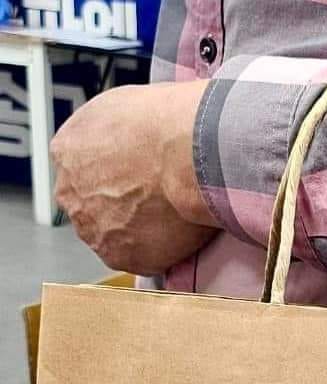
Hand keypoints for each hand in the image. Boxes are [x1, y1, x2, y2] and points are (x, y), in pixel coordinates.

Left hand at [51, 81, 216, 275]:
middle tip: (156, 197)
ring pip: (114, 237)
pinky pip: (141, 259)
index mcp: (66, 152)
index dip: (113, 175)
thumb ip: (109, 133)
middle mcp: (71, 194)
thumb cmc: (163, 123)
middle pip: (93, 207)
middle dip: (120, 206)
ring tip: (171, 215)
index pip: (83, 171)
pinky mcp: (123, 258)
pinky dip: (159, 251)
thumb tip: (125, 144)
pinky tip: (177, 232)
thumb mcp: (121, 107)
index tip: (136, 176)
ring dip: (138, 231)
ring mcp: (94, 231)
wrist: (186, 153)